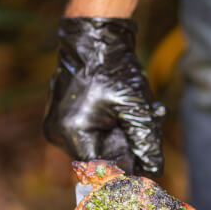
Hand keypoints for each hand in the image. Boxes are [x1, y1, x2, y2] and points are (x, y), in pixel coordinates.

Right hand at [43, 16, 165, 176]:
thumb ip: (145, 140)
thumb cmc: (113, 68)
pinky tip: (126, 111)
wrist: (94, 39)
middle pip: (99, 158)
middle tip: (152, 126)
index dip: (125, 168)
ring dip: (122, 136)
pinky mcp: (61, 119)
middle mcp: (57, 134)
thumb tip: (154, 170)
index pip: (100, 168)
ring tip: (146, 113)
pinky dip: (110, 128)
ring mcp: (56, 127)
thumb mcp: (135, 106)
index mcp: (71, 132)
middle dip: (128, 147)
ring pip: (96, 146)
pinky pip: (89, 135)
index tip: (145, 165)